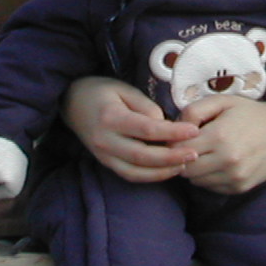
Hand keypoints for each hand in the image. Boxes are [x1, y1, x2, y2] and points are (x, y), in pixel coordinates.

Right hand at [63, 75, 198, 182]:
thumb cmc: (101, 91)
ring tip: (184, 165)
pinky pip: (129, 175)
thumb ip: (145, 106)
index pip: (147, 129)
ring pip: (136, 172)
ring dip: (162, 172)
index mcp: (111, 118)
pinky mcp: (105, 162)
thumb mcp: (124, 89)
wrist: (71, 102)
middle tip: (195, 154)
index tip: (193, 131)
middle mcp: (105, 140)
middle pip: (143, 156)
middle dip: (171, 158)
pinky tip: (167, 170)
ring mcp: (103, 155)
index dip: (172, 132)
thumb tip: (165, 125)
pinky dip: (149, 176)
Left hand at [178, 89, 265, 194]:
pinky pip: (212, 187)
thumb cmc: (250, 113)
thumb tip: (176, 127)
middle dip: (183, 158)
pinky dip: (209, 178)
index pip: (180, 149)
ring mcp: (235, 176)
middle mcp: (226, 160)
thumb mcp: (222, 102)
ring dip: (195, 170)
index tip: (179, 138)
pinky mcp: (240, 187)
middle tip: (189, 148)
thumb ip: (195, 110)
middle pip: (186, 169)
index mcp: (219, 136)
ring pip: (197, 181)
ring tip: (204, 155)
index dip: (175, 143)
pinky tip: (217, 164)